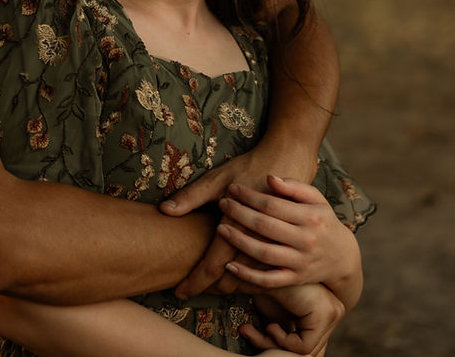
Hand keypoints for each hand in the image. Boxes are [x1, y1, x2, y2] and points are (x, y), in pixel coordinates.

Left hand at [160, 146, 317, 297]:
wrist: (288, 161)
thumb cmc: (249, 168)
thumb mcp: (218, 178)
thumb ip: (192, 196)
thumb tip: (165, 210)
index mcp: (239, 225)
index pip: (213, 263)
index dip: (196, 280)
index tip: (180, 292)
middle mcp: (259, 241)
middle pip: (231, 278)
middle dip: (211, 287)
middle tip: (191, 290)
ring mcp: (277, 247)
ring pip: (249, 280)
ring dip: (229, 286)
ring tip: (210, 287)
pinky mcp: (289, 248)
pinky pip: (270, 276)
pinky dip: (251, 281)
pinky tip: (238, 280)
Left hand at [219, 176, 362, 308]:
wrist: (342, 256)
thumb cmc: (322, 220)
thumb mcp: (316, 198)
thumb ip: (294, 187)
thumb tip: (269, 178)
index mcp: (310, 217)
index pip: (273, 204)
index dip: (249, 196)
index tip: (232, 188)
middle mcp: (306, 240)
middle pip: (265, 226)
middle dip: (240, 214)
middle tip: (222, 204)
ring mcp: (300, 262)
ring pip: (264, 253)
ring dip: (239, 242)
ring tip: (221, 228)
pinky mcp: (295, 279)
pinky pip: (269, 280)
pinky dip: (248, 275)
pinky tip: (229, 265)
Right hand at [242, 283, 343, 355]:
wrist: (256, 255)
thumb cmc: (260, 276)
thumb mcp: (271, 309)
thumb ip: (281, 331)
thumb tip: (274, 354)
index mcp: (323, 312)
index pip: (306, 345)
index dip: (276, 344)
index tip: (249, 332)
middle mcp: (333, 312)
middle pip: (306, 349)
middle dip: (273, 346)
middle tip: (247, 332)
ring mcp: (333, 312)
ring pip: (304, 350)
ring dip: (273, 344)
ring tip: (251, 329)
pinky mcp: (324, 314)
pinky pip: (303, 346)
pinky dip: (282, 341)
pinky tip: (269, 325)